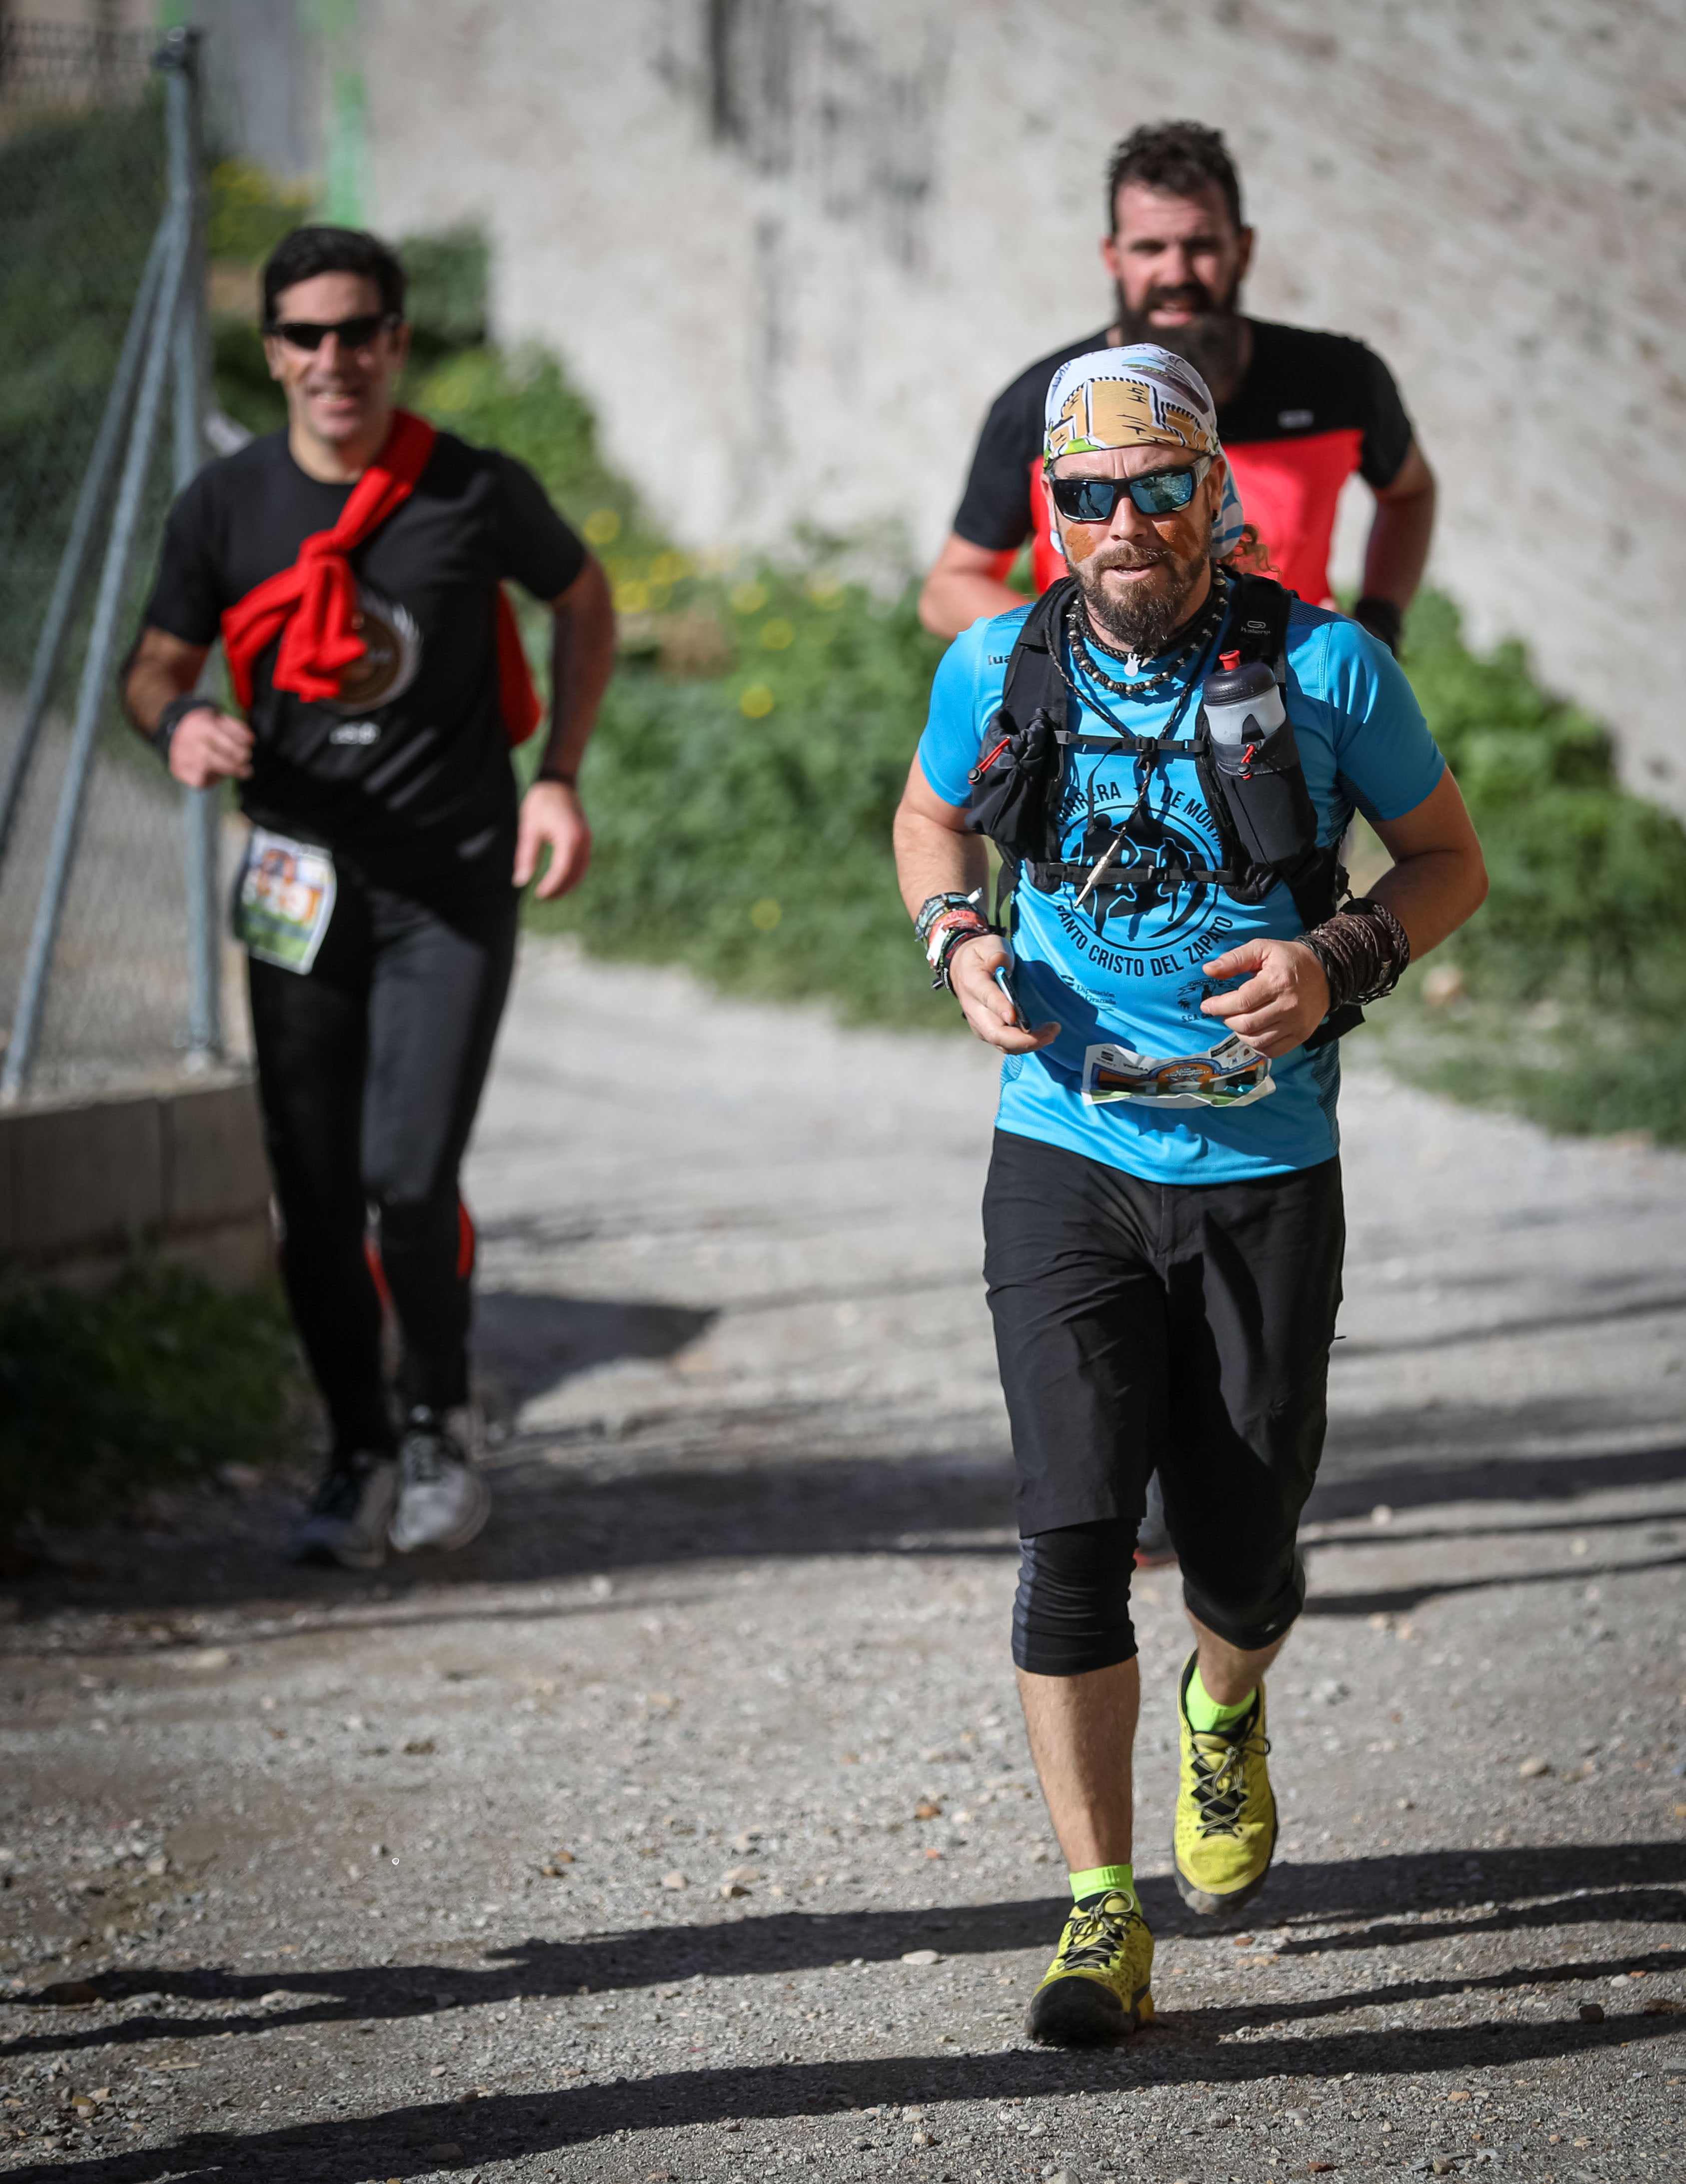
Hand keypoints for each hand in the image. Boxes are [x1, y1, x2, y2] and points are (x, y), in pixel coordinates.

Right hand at [168, 706, 252, 787]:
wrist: (178, 730)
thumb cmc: (206, 727)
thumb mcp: (220, 720)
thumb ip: (237, 728)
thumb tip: (250, 740)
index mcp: (200, 726)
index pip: (217, 739)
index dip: (236, 749)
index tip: (247, 754)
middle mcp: (187, 742)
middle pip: (208, 757)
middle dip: (232, 765)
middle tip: (247, 769)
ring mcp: (181, 757)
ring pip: (203, 770)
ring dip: (225, 772)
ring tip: (238, 770)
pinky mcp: (180, 770)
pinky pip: (198, 781)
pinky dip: (211, 780)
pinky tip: (218, 774)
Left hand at [515, 778, 591, 898]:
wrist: (558, 782)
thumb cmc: (541, 803)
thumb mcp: (529, 829)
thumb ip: (526, 856)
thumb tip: (520, 881)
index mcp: (569, 837)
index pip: (562, 870)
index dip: (551, 886)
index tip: (539, 894)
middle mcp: (583, 840)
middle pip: (574, 874)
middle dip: (560, 889)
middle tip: (544, 898)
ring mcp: (587, 840)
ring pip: (581, 870)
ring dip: (568, 884)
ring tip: (551, 893)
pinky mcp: (586, 839)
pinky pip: (583, 863)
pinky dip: (573, 874)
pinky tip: (561, 879)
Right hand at [948, 932, 1059, 1054]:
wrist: (964, 968)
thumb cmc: (982, 955)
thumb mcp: (988, 945)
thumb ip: (995, 953)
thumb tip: (999, 963)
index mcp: (973, 983)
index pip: (987, 998)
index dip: (1000, 1007)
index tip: (1015, 1016)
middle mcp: (974, 1009)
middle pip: (995, 1033)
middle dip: (1024, 1039)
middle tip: (1051, 1032)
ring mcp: (979, 1024)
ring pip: (1002, 1043)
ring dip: (1028, 1044)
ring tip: (1052, 1033)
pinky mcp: (987, 1032)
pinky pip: (1005, 1045)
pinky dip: (1024, 1045)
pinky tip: (1042, 1036)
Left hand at [1198, 937, 1329, 1057]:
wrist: (1327, 972)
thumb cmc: (1289, 959)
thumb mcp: (1263, 948)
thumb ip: (1235, 959)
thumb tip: (1208, 970)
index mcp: (1277, 982)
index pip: (1241, 1002)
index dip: (1219, 1006)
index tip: (1207, 1005)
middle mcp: (1288, 1006)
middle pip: (1246, 1024)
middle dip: (1228, 1019)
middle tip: (1225, 1011)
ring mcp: (1296, 1023)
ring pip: (1257, 1040)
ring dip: (1240, 1033)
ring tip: (1239, 1020)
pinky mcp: (1301, 1035)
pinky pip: (1272, 1050)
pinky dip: (1256, 1045)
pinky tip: (1253, 1032)